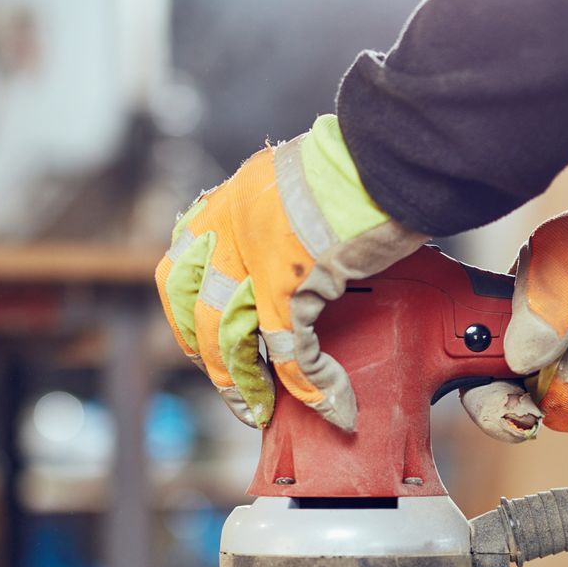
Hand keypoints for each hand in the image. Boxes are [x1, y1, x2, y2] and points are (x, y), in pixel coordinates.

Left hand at [156, 116, 424, 429]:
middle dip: (213, 365)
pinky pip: (291, 348)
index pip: (179, 277)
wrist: (388, 154)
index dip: (190, 324)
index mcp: (223, 205)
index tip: (209, 352)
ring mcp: (256, 256)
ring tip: (262, 412)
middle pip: (197, 315)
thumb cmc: (358, 168)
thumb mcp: (293, 190)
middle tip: (236, 395)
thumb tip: (284, 266)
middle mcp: (228, 228)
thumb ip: (274, 227)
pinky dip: (310, 383)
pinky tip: (330, 402)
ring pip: (231, 339)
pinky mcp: (293, 280)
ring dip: (246, 386)